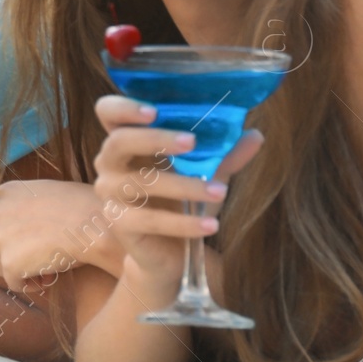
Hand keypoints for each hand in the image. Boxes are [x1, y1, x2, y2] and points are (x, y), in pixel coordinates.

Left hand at [0, 179, 119, 294]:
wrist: (94, 226)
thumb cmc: (84, 208)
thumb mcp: (50, 193)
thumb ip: (31, 205)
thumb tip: (28, 225)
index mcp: (6, 192)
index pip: (5, 222)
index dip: (25, 236)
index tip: (46, 241)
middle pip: (1, 244)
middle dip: (24, 254)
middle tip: (50, 259)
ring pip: (5, 264)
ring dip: (26, 270)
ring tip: (52, 269)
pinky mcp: (8, 262)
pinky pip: (14, 283)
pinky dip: (31, 285)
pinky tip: (51, 277)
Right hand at [92, 95, 264, 286]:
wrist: (172, 254)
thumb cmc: (183, 203)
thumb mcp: (206, 174)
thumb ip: (225, 155)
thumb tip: (255, 135)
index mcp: (127, 141)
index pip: (108, 112)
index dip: (124, 107)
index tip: (155, 109)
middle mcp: (110, 163)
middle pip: (119, 141)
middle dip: (155, 138)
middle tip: (192, 141)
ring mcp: (111, 194)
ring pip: (142, 183)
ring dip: (185, 186)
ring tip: (221, 192)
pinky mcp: (120, 224)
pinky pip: (152, 220)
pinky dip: (185, 223)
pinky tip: (212, 225)